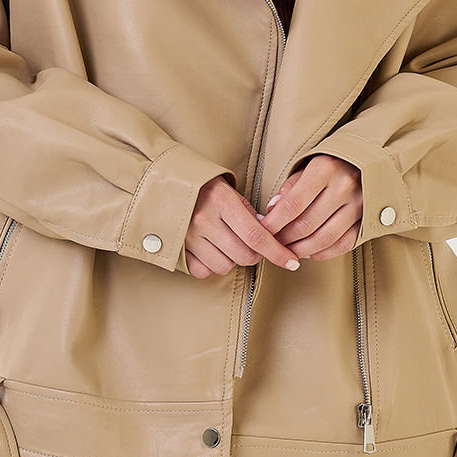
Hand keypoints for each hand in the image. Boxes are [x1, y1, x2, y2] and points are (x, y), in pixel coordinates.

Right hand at [184, 176, 301, 280]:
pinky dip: (211, 265)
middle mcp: (203, 219)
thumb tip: (270, 237)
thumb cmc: (202, 188)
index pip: (257, 235)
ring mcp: (188, 237)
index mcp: (221, 200)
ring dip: (232, 260)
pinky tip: (210, 250)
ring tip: (227, 244)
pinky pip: (204, 271)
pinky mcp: (178, 250)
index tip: (291, 262)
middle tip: (252, 245)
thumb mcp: (228, 191)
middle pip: (244, 256)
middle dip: (255, 255)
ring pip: (225, 266)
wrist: (164, 185)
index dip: (277, 252)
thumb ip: (249, 214)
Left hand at [256, 154, 362, 259]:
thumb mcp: (307, 166)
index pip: (293, 204)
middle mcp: (345, 186)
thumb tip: (272, 211)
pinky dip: (323, 253)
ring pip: (325, 238)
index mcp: (325, 169)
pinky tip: (309, 252)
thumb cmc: (330, 163)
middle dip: (285, 239)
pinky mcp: (367, 219)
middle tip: (273, 243)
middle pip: (307, 224)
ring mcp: (359, 204)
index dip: (275, 222)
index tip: (262, 230)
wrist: (365, 161)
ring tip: (288, 250)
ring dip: (302, 250)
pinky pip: (343, 244)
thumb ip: (290, 188)